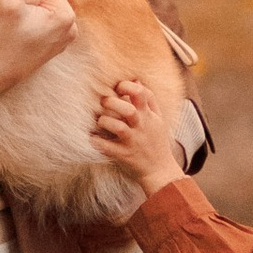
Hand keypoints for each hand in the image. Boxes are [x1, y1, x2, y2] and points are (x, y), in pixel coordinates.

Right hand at [0, 0, 76, 99]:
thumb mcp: (7, 3)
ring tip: (13, 9)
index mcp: (65, 15)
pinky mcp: (53, 45)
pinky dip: (32, 15)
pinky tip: (18, 21)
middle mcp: (71, 27)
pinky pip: (45, 19)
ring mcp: (64, 38)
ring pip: (46, 5)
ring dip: (30, 1)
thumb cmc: (1, 41)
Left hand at [88, 70, 179, 194]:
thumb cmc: (156, 142)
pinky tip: (92, 137)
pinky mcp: (124, 155)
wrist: (160, 172)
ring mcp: (133, 142)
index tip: (118, 88)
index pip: (142, 94)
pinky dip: (97, 141)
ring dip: (104, 121)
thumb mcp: (158, 120)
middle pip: (128, 109)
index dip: (127, 86)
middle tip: (104, 102)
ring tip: (100, 121)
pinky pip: (107, 147)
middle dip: (112, 102)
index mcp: (149, 116)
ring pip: (117, 127)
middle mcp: (142, 127)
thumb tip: (136, 80)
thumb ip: (149, 100)